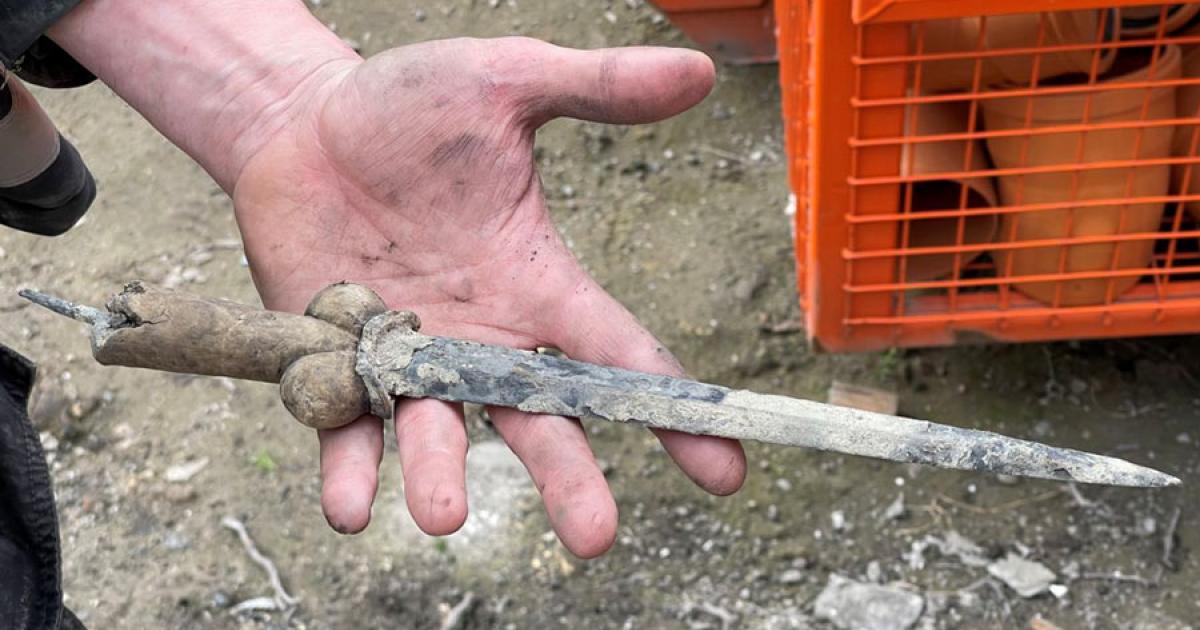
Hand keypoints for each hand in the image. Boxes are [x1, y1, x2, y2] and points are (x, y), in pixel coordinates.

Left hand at [231, 37, 745, 556]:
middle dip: (568, 476)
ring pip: (439, 433)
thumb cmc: (409, 106)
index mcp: (536, 283)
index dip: (674, 411)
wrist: (302, 122)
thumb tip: (700, 71)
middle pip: (538, 418)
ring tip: (444, 514)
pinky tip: (350, 508)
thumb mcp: (509, 82)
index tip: (725, 467)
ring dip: (443, 476)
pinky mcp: (335, 361)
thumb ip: (597, 88)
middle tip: (594, 535)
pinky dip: (349, 468)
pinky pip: (346, 428)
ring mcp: (409, 357)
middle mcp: (483, 336)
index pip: (621, 355)